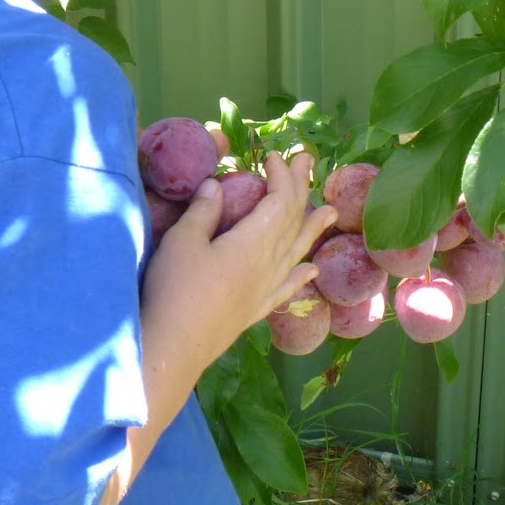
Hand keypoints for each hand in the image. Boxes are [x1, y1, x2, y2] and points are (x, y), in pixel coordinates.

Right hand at [140, 151, 334, 381]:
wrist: (174, 348)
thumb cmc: (175, 289)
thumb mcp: (182, 241)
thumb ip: (203, 211)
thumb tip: (216, 185)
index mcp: (254, 242)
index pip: (279, 201)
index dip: (281, 176)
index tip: (274, 155)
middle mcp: (269, 264)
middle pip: (292, 220)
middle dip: (300, 188)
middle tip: (308, 161)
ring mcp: (265, 289)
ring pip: (297, 251)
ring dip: (312, 227)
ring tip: (331, 211)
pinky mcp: (255, 309)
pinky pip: (288, 286)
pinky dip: (301, 274)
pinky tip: (312, 269)